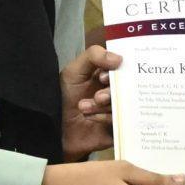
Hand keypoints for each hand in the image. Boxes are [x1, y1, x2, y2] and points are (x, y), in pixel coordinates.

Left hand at [59, 45, 118, 160]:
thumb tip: (120, 59)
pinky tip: (91, 118)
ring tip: (84, 108)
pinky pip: (121, 119)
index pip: (124, 67)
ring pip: (124, 103)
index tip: (103, 78)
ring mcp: (119, 107)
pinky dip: (105, 117)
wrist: (57, 128)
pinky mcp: (119, 124)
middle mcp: (116, 89)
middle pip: (127, 86)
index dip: (118, 71)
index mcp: (108, 73)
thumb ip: (93, 56)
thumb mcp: (74, 71)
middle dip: (110, 91)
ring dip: (103, 105)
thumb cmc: (65, 96)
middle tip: (98, 97)